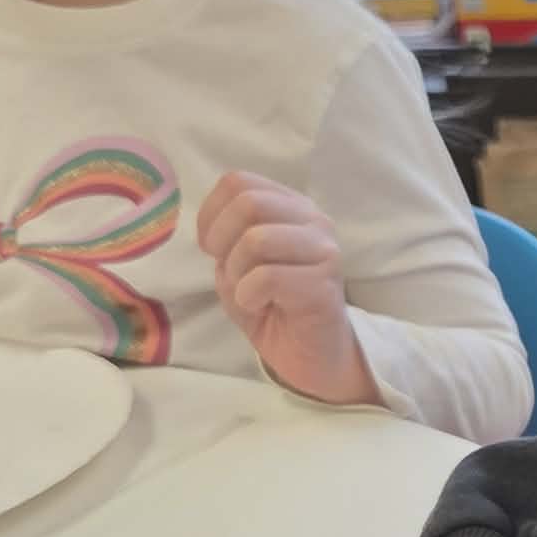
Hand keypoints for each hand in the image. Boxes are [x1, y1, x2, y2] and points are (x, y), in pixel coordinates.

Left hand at [197, 171, 381, 406]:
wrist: (310, 354)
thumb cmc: (272, 306)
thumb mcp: (237, 263)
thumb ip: (226, 236)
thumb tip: (212, 230)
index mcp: (291, 208)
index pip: (240, 182)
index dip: (212, 214)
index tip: (212, 248)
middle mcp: (313, 221)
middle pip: (249, 202)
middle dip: (222, 240)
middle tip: (229, 271)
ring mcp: (325, 251)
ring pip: (257, 239)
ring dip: (237, 272)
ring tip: (249, 292)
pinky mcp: (324, 285)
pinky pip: (267, 277)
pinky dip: (249, 296)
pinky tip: (261, 307)